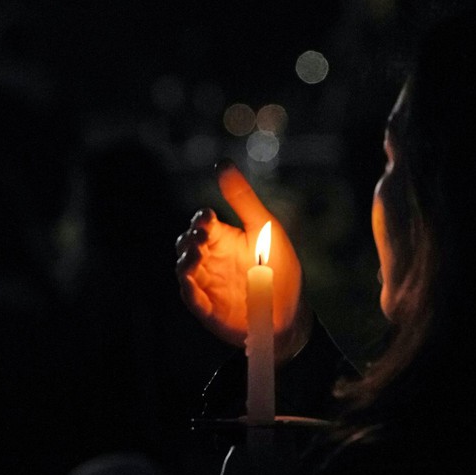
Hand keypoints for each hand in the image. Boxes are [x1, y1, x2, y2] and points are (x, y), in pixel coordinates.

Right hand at [175, 159, 312, 362]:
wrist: (291, 311)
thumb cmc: (279, 267)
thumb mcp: (265, 227)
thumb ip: (242, 198)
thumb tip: (221, 163)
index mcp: (223, 238)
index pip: (201, 223)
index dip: (201, 219)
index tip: (208, 217)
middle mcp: (210, 259)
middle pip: (186, 244)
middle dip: (190, 239)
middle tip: (202, 237)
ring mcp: (207, 284)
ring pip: (184, 269)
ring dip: (185, 261)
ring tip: (196, 256)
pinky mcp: (208, 308)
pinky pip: (191, 298)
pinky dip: (189, 290)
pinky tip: (192, 282)